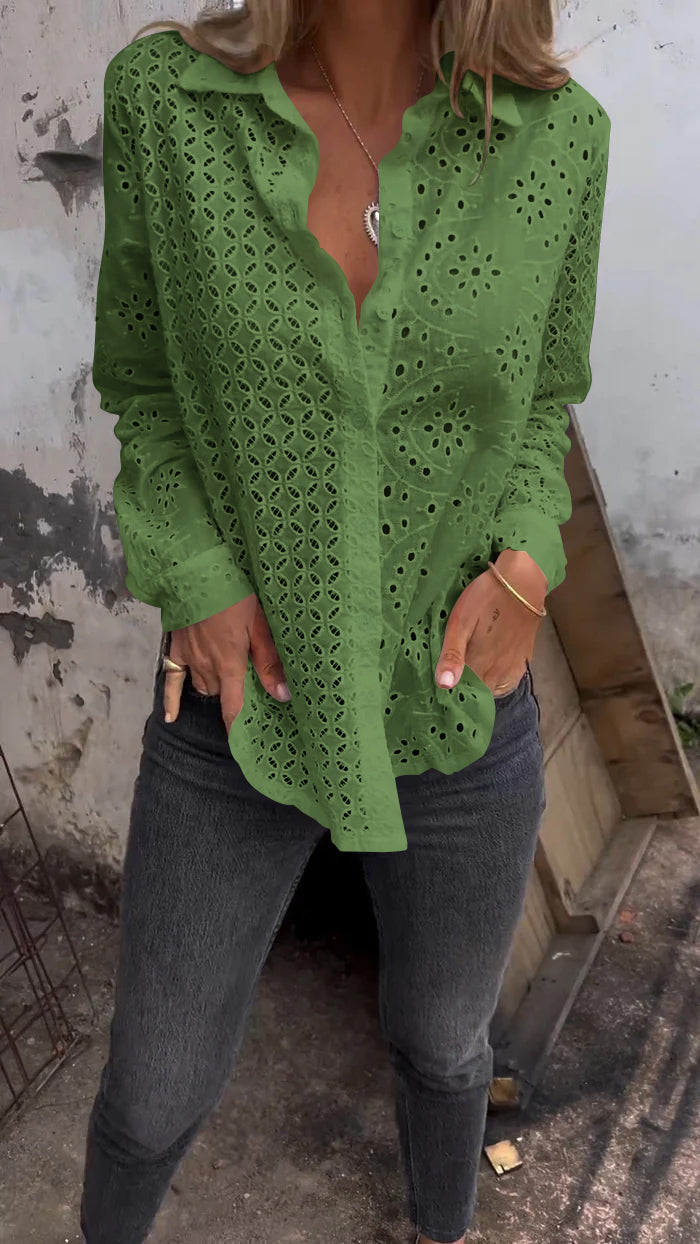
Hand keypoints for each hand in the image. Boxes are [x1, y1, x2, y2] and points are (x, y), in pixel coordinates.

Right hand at [163, 595, 290, 734]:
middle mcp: (207, 667)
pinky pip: (171, 679)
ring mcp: (189, 659)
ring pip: (203, 687)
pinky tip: (171, 717)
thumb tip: (282, 695)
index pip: (233, 707)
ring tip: (227, 684)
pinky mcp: (176, 648)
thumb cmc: (233, 594)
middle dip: (233, 695)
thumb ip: (269, 661)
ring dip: (215, 688)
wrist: (196, 572)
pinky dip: (171, 700)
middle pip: (221, 694)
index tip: (244, 747)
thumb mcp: (259, 624)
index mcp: (230, 663)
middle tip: (247, 692)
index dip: (238, 728)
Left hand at [435, 551, 546, 695]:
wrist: (522, 583)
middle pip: (480, 693)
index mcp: (480, 665)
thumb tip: (444, 686)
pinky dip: (497, 680)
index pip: (464, 693)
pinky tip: (488, 667)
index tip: (445, 681)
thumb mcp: (460, 623)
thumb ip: (452, 655)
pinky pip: (508, 681)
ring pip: (494, 689)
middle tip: (454, 674)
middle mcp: (499, 672)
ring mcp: (513, 667)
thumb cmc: (485, 599)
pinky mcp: (523, 660)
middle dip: (466, 690)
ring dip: (481, 686)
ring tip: (470, 672)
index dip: (452, 690)